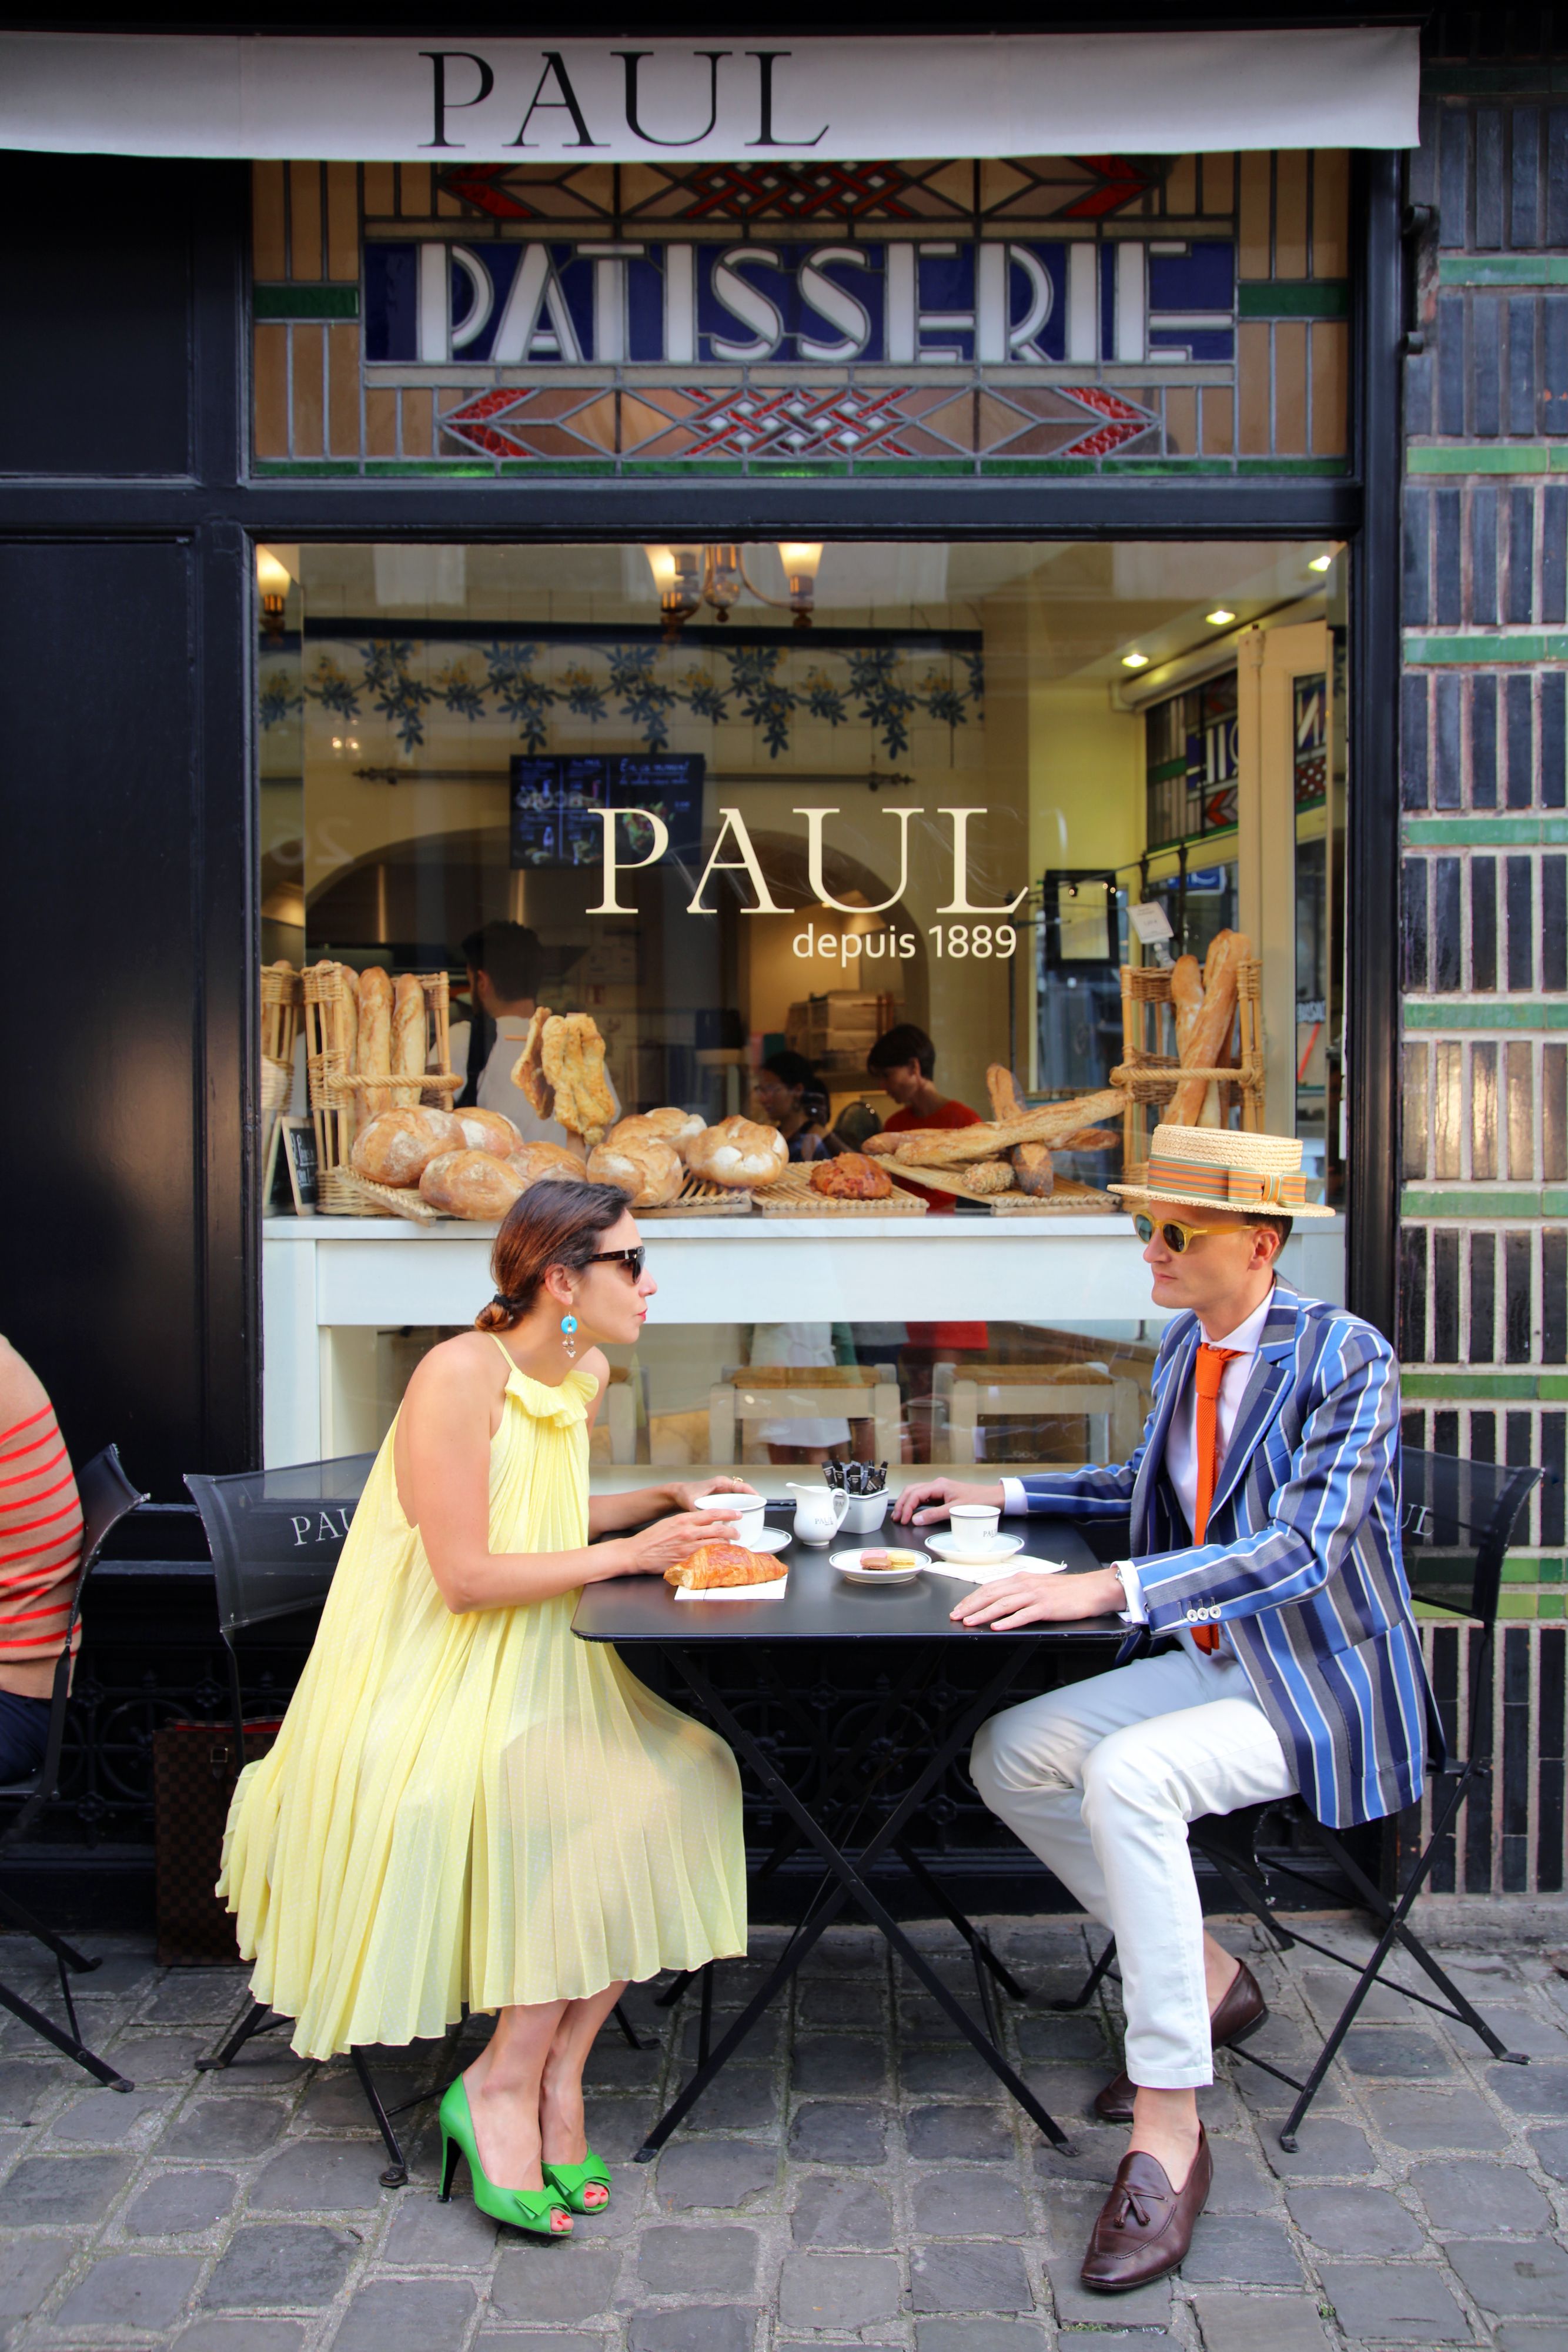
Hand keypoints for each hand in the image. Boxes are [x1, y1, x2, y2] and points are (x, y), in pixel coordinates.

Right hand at [621, 1509, 742, 1576]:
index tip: (737, 1514)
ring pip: (715, 1545)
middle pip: (718, 1530)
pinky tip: (718, 1558)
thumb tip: (704, 1522)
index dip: (728, 1513)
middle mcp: (688, 1532)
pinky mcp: (685, 1561)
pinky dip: (714, 1557)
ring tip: (729, 1547)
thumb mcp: (670, 1522)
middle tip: (737, 1534)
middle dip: (732, 1532)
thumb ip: (687, 1522)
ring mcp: (687, 1548)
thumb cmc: (651, 1538)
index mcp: (684, 1520)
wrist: (636, 1552)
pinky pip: (706, 1558)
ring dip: (725, 1546)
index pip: (712, 1513)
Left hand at [663, 1475, 759, 1512]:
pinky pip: (734, 1502)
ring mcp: (723, 1492)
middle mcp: (724, 1486)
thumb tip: (707, 1523)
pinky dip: (739, 1509)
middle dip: (752, 1501)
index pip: (741, 1486)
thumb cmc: (685, 1494)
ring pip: (740, 1498)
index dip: (752, 1493)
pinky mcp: (721, 1499)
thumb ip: (701, 1511)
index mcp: (720, 1483)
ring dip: (746, 1506)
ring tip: (753, 1518)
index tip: (759, 1500)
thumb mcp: (693, 1503)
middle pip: (743, 1493)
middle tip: (759, 1512)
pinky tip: (740, 1520)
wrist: (678, 1495)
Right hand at [891, 1476, 1004, 1526]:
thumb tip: (916, 1520)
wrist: (994, 1498)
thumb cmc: (979, 1501)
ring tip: (901, 1515)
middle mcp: (937, 1485)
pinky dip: (915, 1504)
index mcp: (939, 1485)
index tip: (903, 1520)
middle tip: (896, 1518)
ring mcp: (939, 1489)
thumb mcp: (955, 1510)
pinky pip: (924, 1497)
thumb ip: (935, 1515)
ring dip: (907, 1503)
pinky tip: (912, 1511)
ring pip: (916, 1493)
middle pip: (912, 1491)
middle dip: (902, 1504)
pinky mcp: (942, 1494)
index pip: (915, 1494)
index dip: (906, 1507)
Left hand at [949, 1566, 1123, 1630]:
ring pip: (1003, 1604)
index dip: (972, 1598)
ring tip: (969, 1621)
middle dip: (971, 1606)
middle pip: (991, 1594)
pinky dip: (1008, 1621)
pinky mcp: (1046, 1607)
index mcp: (1021, 1578)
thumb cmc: (1066, 1590)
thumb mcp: (1038, 1585)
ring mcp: (1035, 1595)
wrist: (1091, 1589)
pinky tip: (997, 1627)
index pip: (990, 1587)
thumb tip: (998, 1601)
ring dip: (983, 1613)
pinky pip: (1023, 1615)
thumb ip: (1019, 1591)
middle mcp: (1025, 1584)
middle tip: (956, 1616)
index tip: (959, 1608)